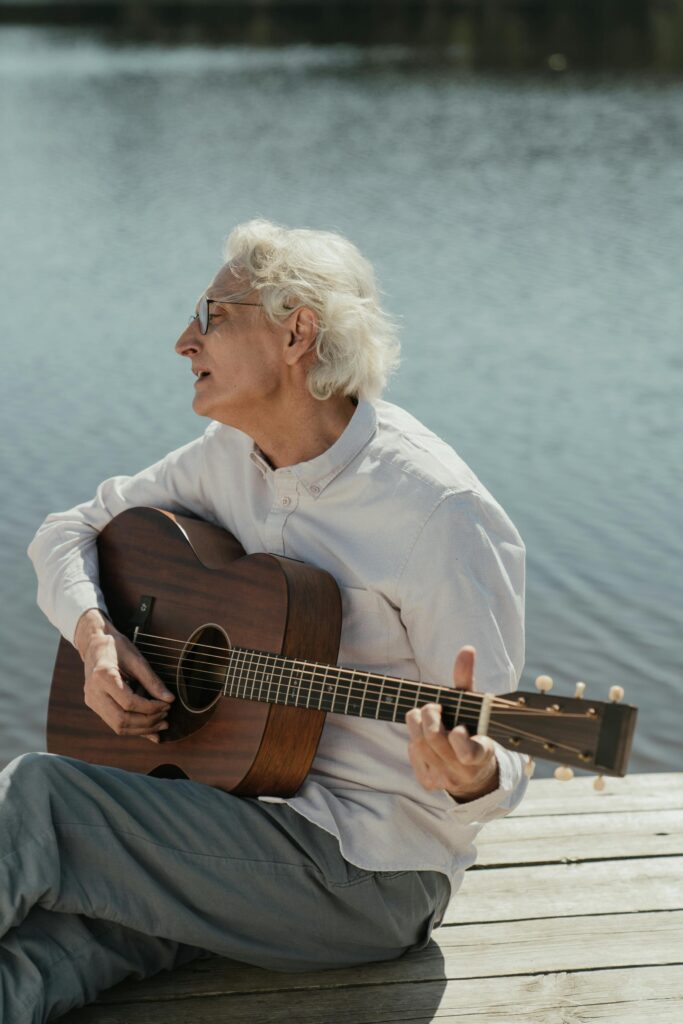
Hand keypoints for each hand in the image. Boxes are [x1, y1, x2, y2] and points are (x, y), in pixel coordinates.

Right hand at [75, 609, 174, 742]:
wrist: (94, 643)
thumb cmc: (117, 647)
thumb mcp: (137, 659)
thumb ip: (152, 681)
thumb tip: (169, 699)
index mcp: (103, 676)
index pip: (129, 703)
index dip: (151, 708)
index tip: (167, 705)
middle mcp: (94, 692)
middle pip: (122, 719)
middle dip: (147, 722)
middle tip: (166, 717)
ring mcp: (92, 701)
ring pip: (117, 726)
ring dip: (141, 729)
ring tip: (160, 724)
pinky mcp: (94, 705)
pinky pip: (114, 722)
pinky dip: (133, 728)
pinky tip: (149, 727)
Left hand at [406, 646, 499, 801]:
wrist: (472, 770)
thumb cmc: (472, 728)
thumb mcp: (473, 705)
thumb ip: (467, 679)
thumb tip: (466, 649)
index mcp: (482, 754)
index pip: (468, 752)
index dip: (459, 738)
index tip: (459, 728)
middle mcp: (464, 771)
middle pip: (433, 739)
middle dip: (429, 716)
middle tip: (432, 707)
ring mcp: (445, 779)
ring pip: (419, 745)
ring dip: (417, 724)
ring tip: (425, 715)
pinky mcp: (430, 782)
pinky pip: (412, 754)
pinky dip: (414, 739)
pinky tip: (423, 735)